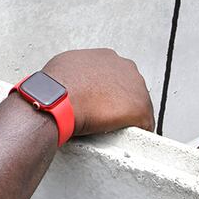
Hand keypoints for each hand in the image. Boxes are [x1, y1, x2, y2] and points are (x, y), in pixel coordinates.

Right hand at [39, 48, 153, 135]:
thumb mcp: (64, 67)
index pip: (115, 77)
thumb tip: (70, 84)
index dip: (107, 93)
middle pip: (129, 90)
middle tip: (104, 119)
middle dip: (119, 104)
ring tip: (110, 131)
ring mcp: (136, 87)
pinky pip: (145, 125)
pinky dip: (136, 133)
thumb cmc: (54, 86)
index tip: (98, 104)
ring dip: (127, 119)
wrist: (57, 99)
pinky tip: (123, 140)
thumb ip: (76, 73)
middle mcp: (125, 67)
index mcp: (107, 57)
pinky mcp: (140, 108)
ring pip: (138, 107)